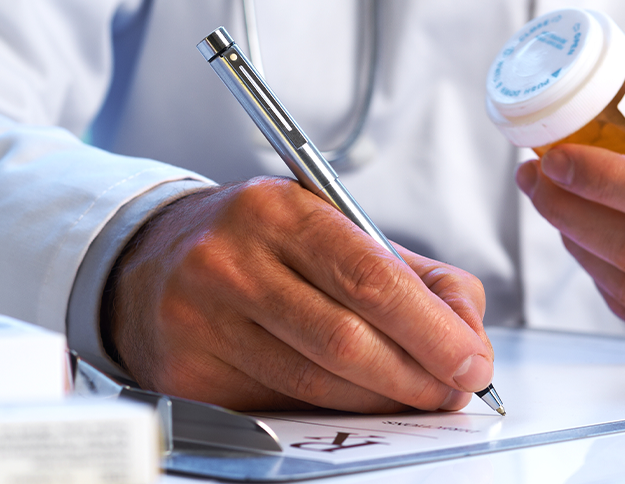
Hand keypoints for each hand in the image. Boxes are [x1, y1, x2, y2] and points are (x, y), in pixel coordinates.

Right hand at [104, 177, 494, 411]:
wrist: (152, 256)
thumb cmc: (258, 243)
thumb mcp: (332, 228)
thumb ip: (411, 273)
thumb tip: (466, 328)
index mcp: (281, 211)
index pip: (370, 278)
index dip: (431, 329)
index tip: (472, 359)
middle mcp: (233, 261)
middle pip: (345, 339)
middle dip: (417, 374)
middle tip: (454, 389)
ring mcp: (203, 320)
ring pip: (314, 384)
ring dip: (381, 402)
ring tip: (417, 398)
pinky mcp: (187, 373)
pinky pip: (278, 408)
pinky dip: (329, 415)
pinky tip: (356, 405)